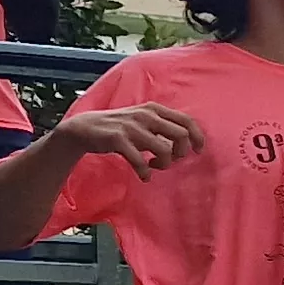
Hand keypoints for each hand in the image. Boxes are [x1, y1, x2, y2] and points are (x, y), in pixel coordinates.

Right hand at [58, 103, 200, 177]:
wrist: (85, 128)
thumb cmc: (121, 128)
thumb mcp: (143, 121)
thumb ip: (163, 128)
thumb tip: (187, 143)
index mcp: (155, 109)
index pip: (187, 121)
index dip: (197, 137)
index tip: (198, 151)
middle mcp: (146, 115)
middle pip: (181, 136)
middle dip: (181, 153)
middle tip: (171, 160)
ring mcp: (132, 127)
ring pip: (164, 150)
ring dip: (164, 164)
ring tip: (154, 166)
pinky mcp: (118, 139)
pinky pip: (141, 161)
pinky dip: (145, 172)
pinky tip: (144, 175)